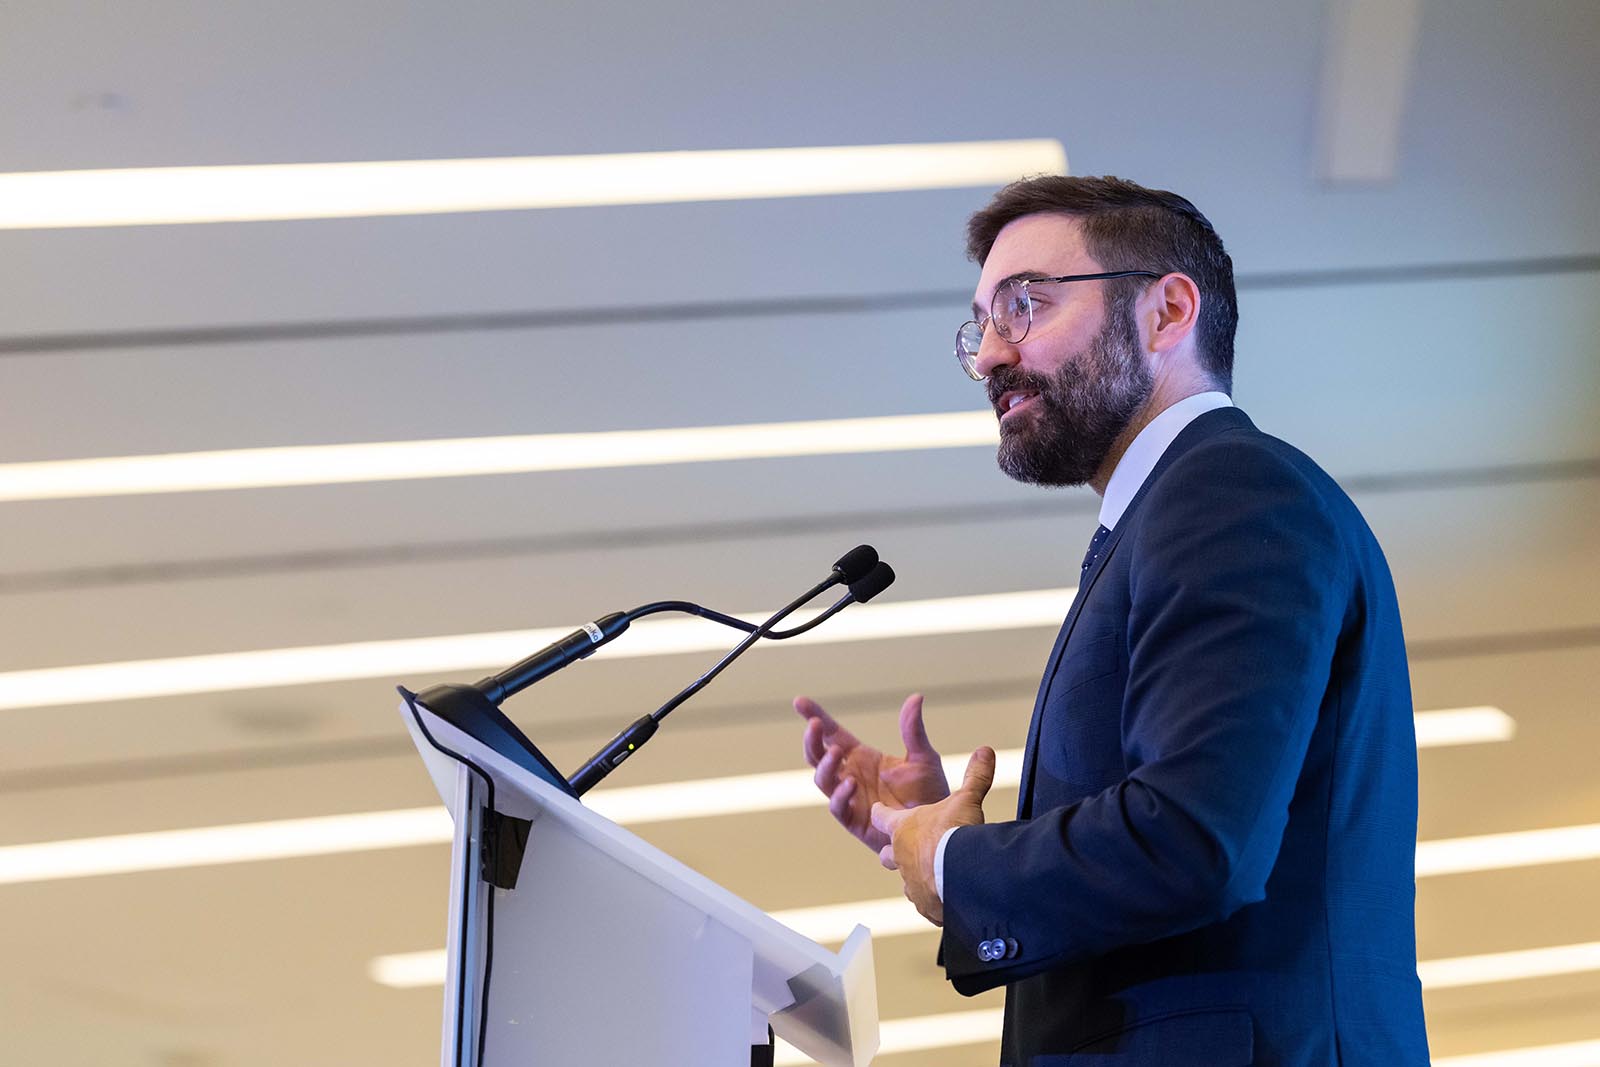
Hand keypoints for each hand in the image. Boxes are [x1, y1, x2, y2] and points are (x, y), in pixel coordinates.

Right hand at [796, 693, 949, 853]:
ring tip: (835, 752)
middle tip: (815, 725)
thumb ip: (913, 730)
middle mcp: (850, 775)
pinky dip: (841, 794)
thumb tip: (916, 698)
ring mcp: (849, 798)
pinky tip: (851, 783)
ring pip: (823, 779)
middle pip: (818, 755)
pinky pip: (838, 807)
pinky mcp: (854, 820)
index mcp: (861, 757)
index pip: (833, 734)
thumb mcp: (923, 757)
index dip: (816, 717)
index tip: (800, 702)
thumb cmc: (929, 793)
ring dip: (825, 765)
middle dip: (812, 740)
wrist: (936, 829)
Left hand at [870, 746, 996, 925]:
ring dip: (916, 876)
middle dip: (892, 851)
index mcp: (904, 828)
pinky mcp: (924, 904)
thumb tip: (985, 751)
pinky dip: (933, 899)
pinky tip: (944, 898)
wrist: (960, 874)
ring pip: (906, 880)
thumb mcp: (966, 799)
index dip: (880, 812)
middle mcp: (900, 855)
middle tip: (901, 850)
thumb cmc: (955, 834)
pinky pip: (925, 902)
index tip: (877, 810)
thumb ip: (975, 776)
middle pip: (886, 853)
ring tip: (929, 877)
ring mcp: (910, 882)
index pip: (882, 816)